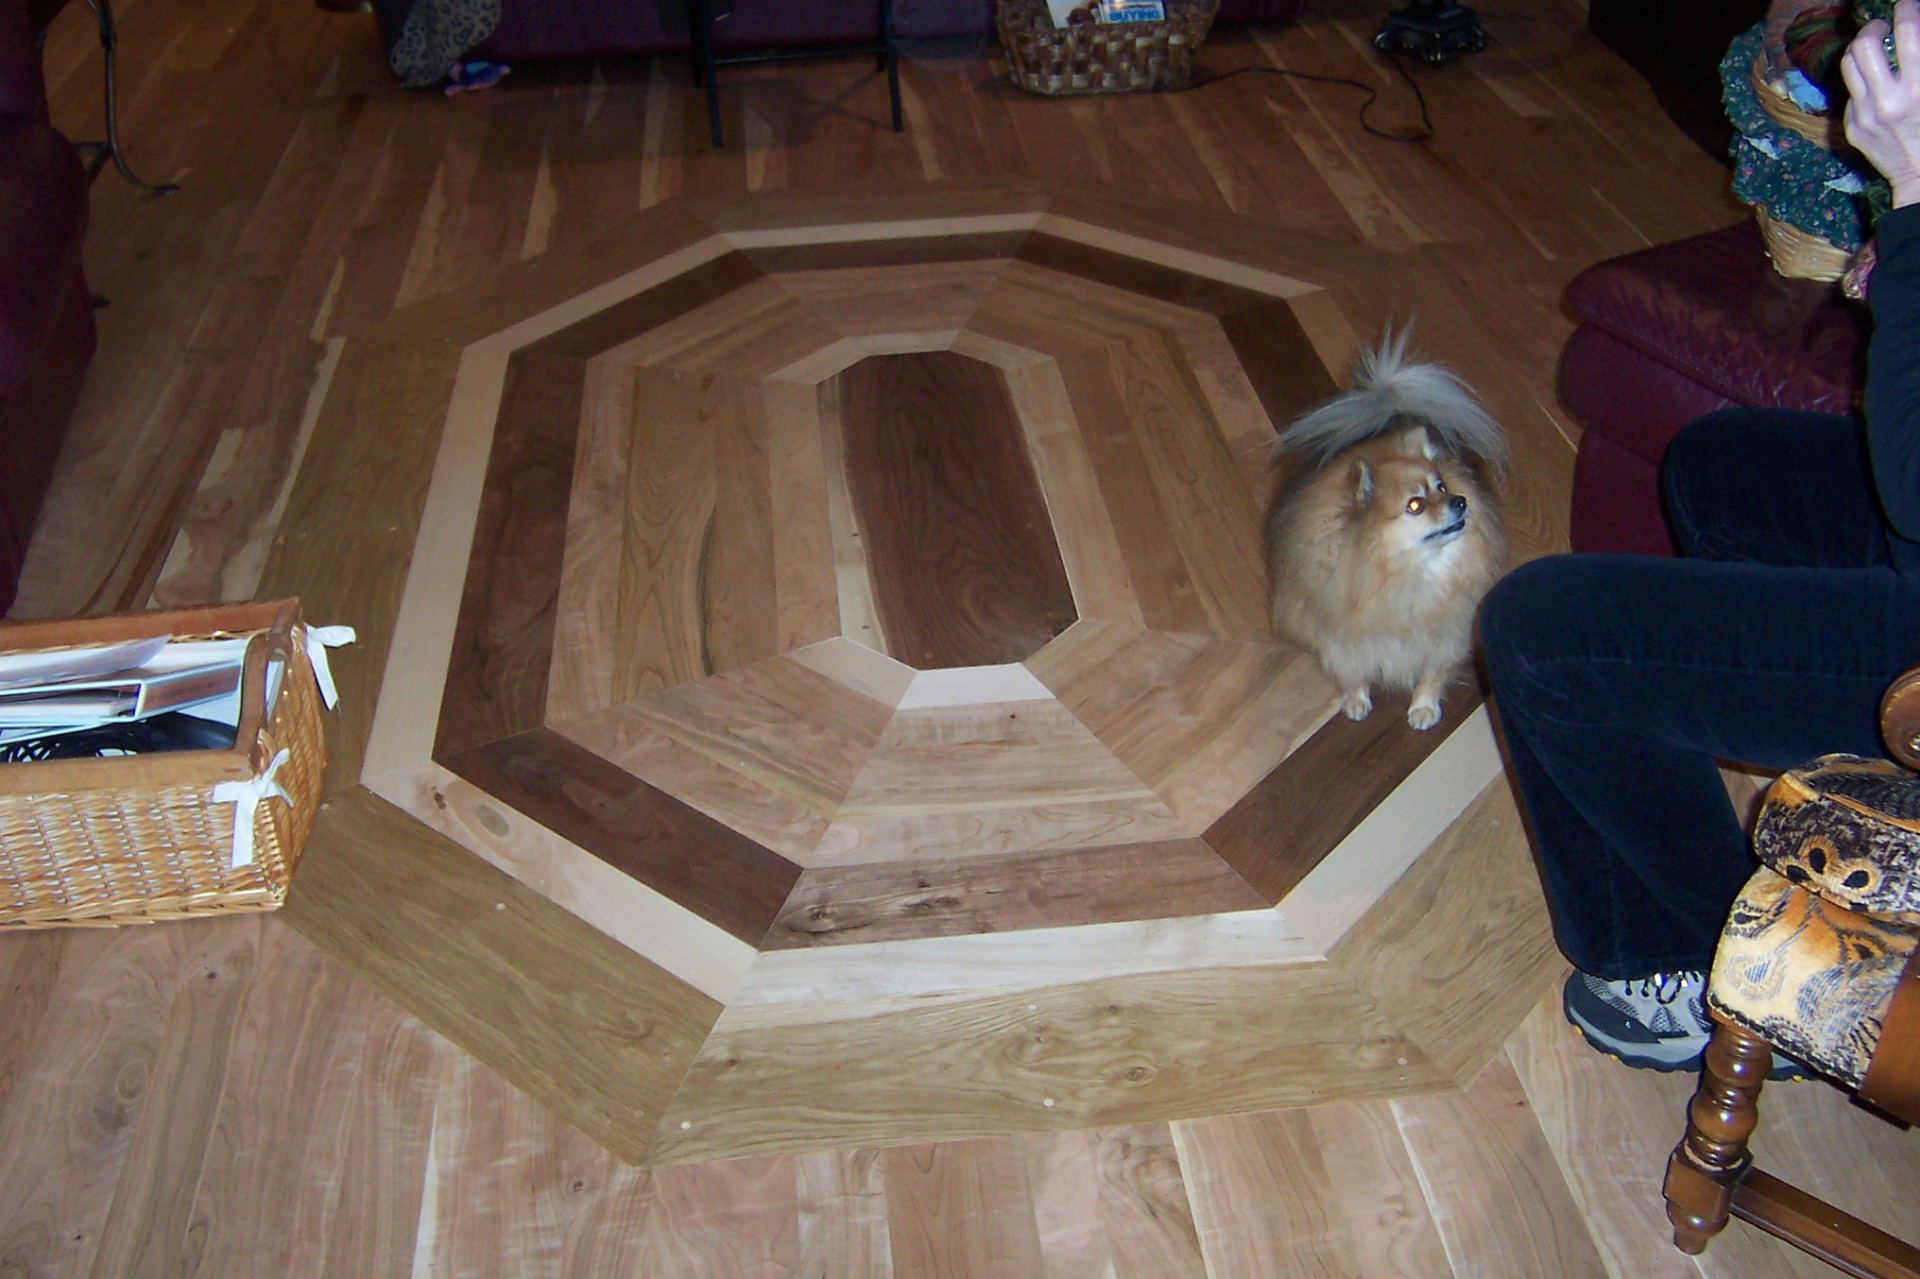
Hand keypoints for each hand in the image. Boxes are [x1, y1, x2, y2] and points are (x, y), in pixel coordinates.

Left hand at [1844, 0, 1919, 204]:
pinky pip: (1850, 92)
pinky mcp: (1852, 127)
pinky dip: (1862, 81)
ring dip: (1860, 49)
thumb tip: (1916, 30)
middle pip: (1864, 44)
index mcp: (1918, 87)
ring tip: (1873, 47)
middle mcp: (1887, 100)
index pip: (1907, 32)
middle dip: (1873, 27)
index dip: (1907, 9)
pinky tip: (1875, 84)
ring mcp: (1864, 115)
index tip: (1907, 6)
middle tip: (1883, 26)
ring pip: (1848, 64)